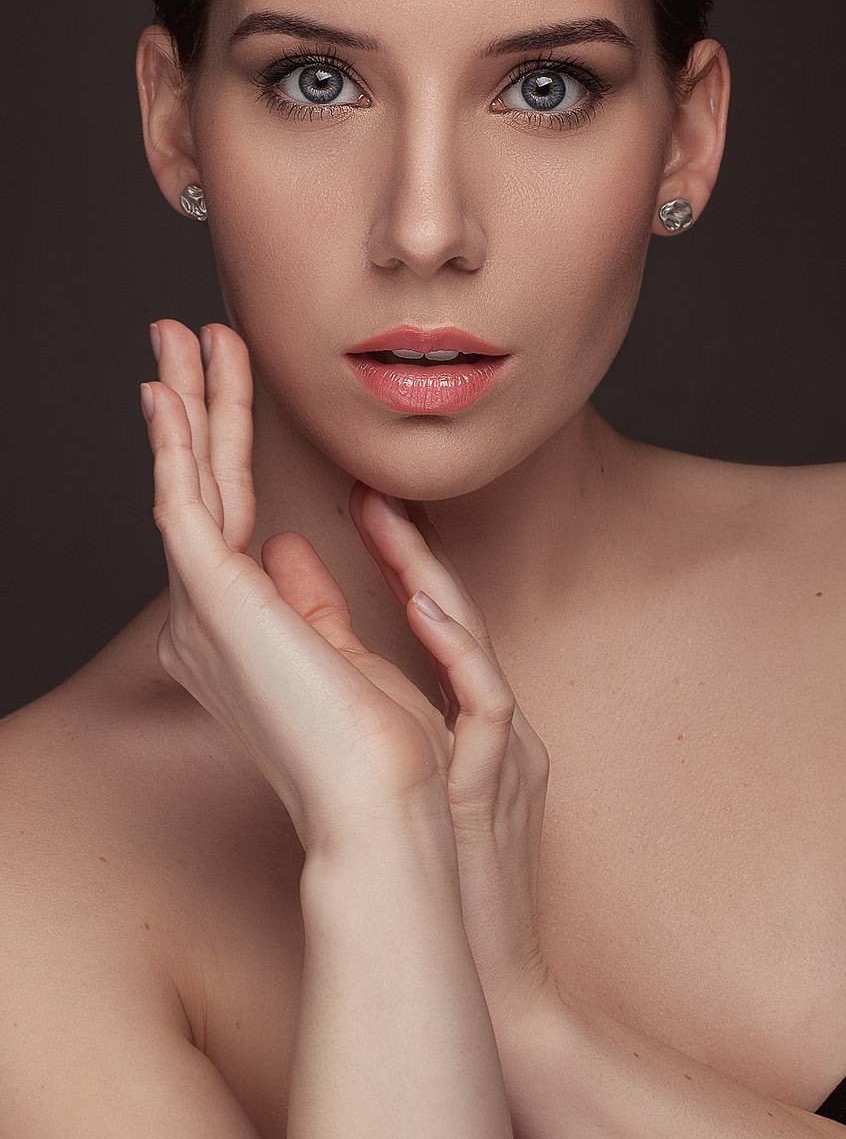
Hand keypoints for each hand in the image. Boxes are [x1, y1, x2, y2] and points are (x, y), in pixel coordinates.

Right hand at [140, 319, 457, 856]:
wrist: (384, 804)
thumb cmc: (377, 748)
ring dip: (188, 402)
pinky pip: (186, 502)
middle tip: (182, 338)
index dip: (219, 450)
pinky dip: (176, 442)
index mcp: (235, 636)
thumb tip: (287, 547)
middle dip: (195, 407)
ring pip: (192, 480)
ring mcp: (204, 610)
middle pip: (202, 488)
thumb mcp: (340, 650)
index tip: (221, 397)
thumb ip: (308, 598)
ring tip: (180, 335)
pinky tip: (169, 392)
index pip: (226, 518)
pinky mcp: (214, 600)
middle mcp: (204, 621)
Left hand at [348, 485, 561, 1040]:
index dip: (403, 567)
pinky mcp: (506, 781)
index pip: (434, 627)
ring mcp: (507, 751)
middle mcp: (496, 726)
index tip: (362, 512)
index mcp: (469, 725)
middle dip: (414, 556)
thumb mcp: (411, 783)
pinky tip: (425, 610)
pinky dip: (458, 655)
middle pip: (457, 620)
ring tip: (390, 529)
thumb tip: (335, 684)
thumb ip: (387, 736)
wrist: (484, 972)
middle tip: (370, 495)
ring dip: (432, 587)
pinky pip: (487, 704)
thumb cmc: (443, 879)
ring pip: (475, 650)